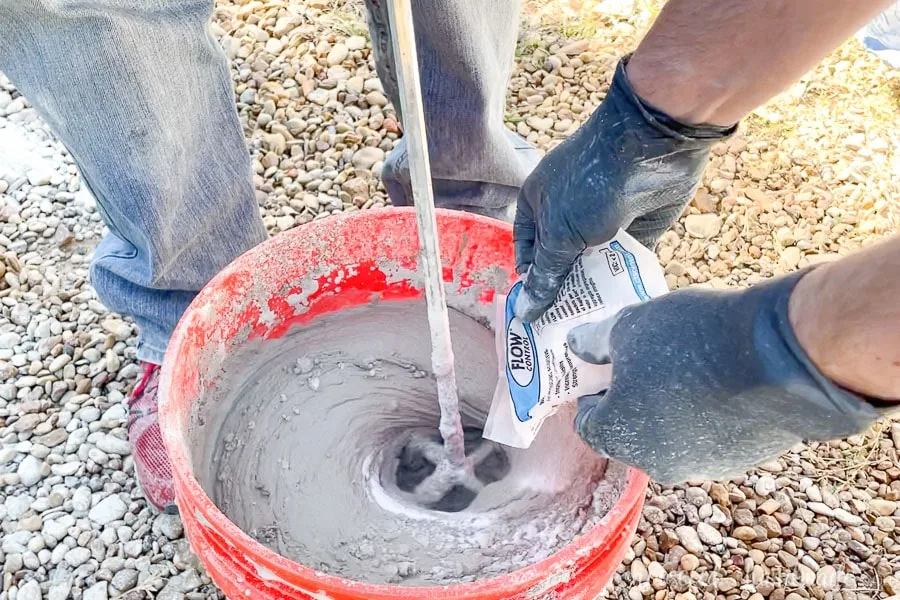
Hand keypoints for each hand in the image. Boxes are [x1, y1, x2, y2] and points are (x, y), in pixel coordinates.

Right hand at [513, 56, 733, 321]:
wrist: (651, 146)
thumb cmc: (590, 185)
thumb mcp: (560, 234)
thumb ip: (546, 275)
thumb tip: (524, 313)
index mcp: (539, 205)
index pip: (528, 252)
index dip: (530, 283)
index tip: (534, 318)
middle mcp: (569, 214)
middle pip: (562, 263)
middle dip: (563, 293)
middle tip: (562, 333)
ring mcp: (604, 222)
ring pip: (595, 266)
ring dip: (594, 292)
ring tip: (591, 328)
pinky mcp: (637, 229)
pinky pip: (626, 264)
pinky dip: (624, 283)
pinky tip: (621, 311)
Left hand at [566, 271, 882, 483]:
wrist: (781, 357)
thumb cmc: (690, 340)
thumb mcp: (629, 326)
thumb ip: (594, 341)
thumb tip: (575, 346)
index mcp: (618, 435)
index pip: (587, 423)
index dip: (591, 393)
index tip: (601, 369)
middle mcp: (655, 463)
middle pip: (629, 433)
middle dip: (629, 400)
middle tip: (642, 362)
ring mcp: (702, 466)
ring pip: (671, 437)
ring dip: (668, 409)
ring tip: (685, 366)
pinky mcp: (741, 460)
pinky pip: (709, 437)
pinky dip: (706, 416)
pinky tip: (720, 381)